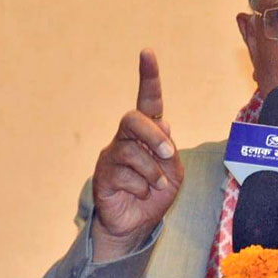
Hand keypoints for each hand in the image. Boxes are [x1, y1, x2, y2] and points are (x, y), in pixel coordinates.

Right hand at [90, 49, 183, 261]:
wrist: (138, 223)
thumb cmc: (157, 193)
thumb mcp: (174, 171)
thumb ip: (169, 150)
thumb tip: (162, 126)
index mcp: (148, 133)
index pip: (148, 101)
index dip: (148, 77)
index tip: (147, 53)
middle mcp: (127, 138)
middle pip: (133, 119)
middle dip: (152, 134)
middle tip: (165, 151)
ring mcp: (112, 155)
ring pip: (133, 152)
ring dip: (153, 173)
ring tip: (156, 186)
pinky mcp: (103, 175)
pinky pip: (126, 176)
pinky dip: (142, 188)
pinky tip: (140, 194)